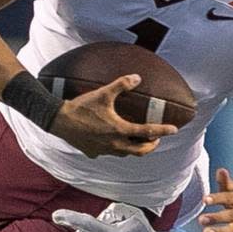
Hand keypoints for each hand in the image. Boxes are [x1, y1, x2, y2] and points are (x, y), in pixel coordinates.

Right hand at [51, 75, 176, 157]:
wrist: (58, 120)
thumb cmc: (81, 106)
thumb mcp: (103, 93)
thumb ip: (121, 85)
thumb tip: (137, 77)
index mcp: (120, 130)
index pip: (148, 132)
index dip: (163, 130)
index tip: (174, 129)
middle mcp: (114, 144)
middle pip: (140, 151)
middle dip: (151, 145)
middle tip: (156, 138)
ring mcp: (103, 151)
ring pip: (125, 154)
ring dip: (134, 148)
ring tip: (137, 140)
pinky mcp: (93, 153)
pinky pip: (108, 153)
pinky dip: (115, 148)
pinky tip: (111, 141)